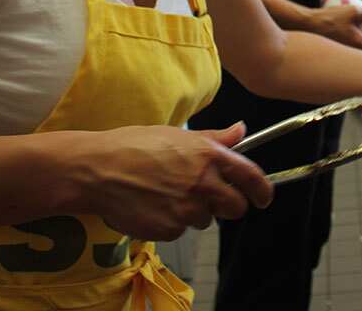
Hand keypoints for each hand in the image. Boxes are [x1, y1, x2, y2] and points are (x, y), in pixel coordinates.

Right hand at [80, 123, 272, 240]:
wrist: (98, 171)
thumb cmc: (133, 146)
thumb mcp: (177, 134)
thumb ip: (214, 138)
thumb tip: (241, 130)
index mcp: (208, 155)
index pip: (251, 177)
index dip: (263, 190)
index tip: (263, 197)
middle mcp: (203, 183)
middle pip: (236, 207)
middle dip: (228, 205)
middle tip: (209, 197)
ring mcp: (187, 209)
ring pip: (205, 219)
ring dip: (194, 211)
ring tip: (167, 194)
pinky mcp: (170, 229)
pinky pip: (181, 230)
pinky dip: (172, 222)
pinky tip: (153, 205)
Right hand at [307, 4, 361, 48]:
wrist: (307, 25)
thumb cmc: (329, 20)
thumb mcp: (351, 12)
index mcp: (360, 43)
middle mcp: (354, 50)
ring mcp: (346, 49)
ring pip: (360, 41)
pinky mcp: (338, 46)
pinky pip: (351, 40)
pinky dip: (354, 33)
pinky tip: (350, 24)